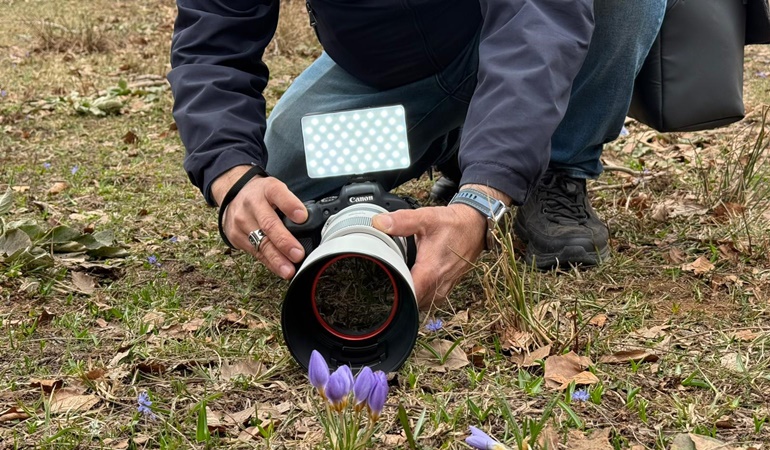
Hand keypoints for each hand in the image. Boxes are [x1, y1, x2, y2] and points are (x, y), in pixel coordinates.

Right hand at [212, 166, 307, 278]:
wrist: (233, 195)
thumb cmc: (261, 195)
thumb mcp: (276, 189)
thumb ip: (291, 203)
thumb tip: (311, 224)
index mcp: (267, 189)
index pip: (278, 194)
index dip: (291, 206)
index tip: (302, 217)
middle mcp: (252, 204)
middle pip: (269, 224)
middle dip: (284, 242)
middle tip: (298, 254)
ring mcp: (242, 221)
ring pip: (261, 243)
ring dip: (277, 259)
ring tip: (289, 270)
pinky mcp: (236, 236)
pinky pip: (256, 252)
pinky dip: (270, 263)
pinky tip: (279, 269)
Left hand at [371, 204, 486, 308]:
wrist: (476, 227)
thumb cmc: (453, 224)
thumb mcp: (427, 218)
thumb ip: (402, 221)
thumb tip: (379, 223)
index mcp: (431, 271)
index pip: (408, 296)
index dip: (392, 293)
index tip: (380, 285)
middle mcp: (438, 285)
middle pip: (411, 303)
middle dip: (396, 295)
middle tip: (383, 280)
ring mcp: (443, 289)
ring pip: (419, 303)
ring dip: (408, 295)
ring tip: (396, 280)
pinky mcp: (445, 288)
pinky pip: (428, 299)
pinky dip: (418, 293)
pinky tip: (411, 281)